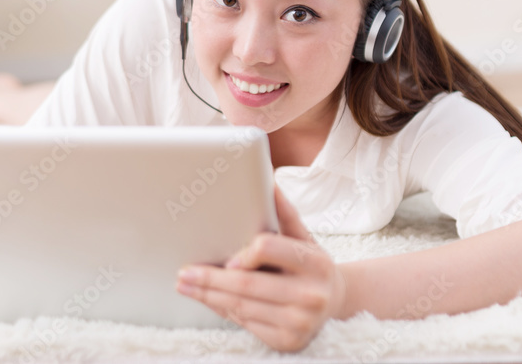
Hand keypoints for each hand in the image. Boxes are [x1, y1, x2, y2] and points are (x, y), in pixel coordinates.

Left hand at [175, 184, 346, 351]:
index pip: (269, 249)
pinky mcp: (288, 341)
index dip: (244, 253)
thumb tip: (268, 180)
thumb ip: (284, 213)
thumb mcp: (304, 237)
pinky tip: (209, 300)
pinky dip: (223, 310)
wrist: (336, 302)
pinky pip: (246, 323)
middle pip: (247, 284)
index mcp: (316, 263)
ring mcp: (300, 322)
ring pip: (242, 307)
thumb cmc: (311, 264)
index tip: (225, 258)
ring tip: (186, 286)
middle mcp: (311, 295)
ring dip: (209, 296)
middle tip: (184, 273)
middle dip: (210, 279)